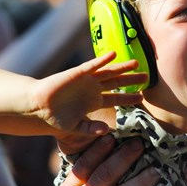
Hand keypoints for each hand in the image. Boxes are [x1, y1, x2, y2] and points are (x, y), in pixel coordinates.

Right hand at [31, 51, 146, 138]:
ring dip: (122, 67)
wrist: (38, 107)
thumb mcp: (76, 127)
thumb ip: (91, 129)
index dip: (129, 97)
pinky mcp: (77, 73)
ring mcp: (86, 80)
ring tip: (137, 63)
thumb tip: (108, 130)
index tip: (142, 98)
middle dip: (132, 80)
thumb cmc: (55, 118)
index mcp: (94, 101)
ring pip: (108, 72)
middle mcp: (93, 89)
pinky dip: (103, 60)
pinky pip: (92, 65)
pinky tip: (113, 54)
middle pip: (117, 82)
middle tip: (148, 77)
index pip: (116, 98)